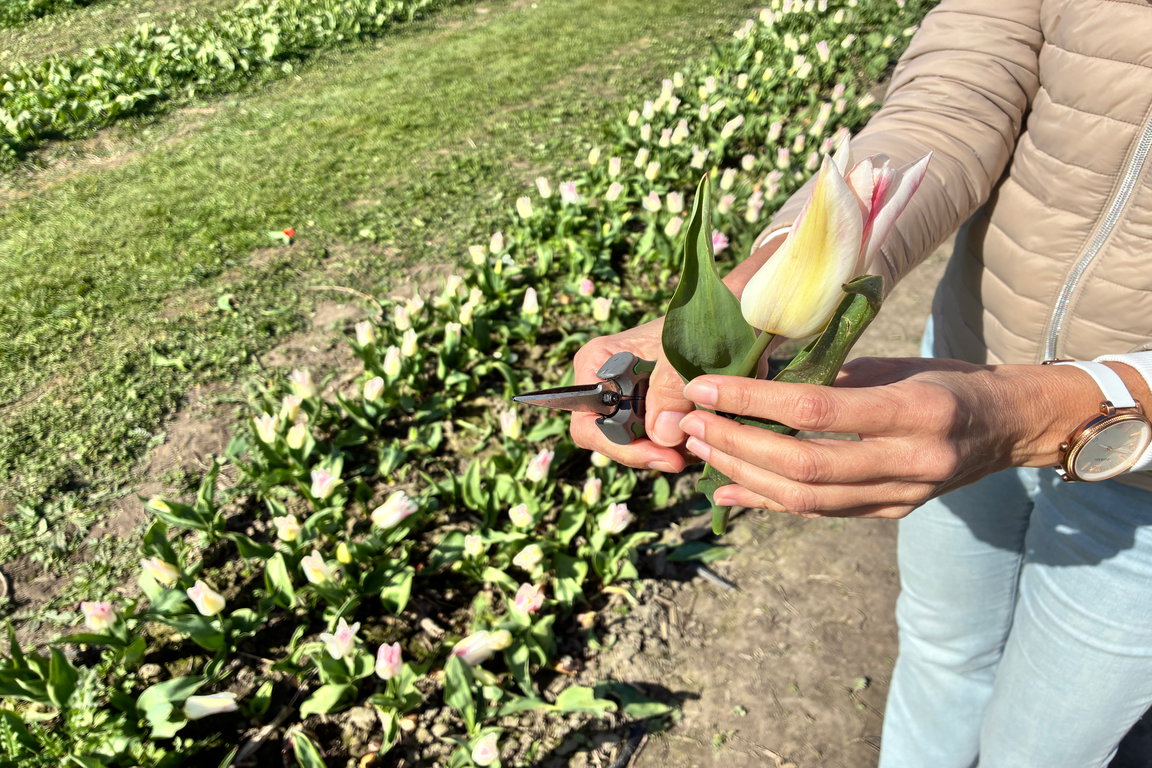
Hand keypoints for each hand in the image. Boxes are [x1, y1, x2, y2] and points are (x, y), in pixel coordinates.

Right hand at [569, 318, 692, 472]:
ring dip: (666, 450)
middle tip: (684, 456)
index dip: (621, 447)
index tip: (663, 455)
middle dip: (648, 451)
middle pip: (611, 440)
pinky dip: (675, 443)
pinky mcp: (649, 407)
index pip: (588, 426)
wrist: (722, 312)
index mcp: (596, 363)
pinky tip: (698, 436)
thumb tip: (662, 437)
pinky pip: (654, 438)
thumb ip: (669, 388)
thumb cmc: (695, 319)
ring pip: (635, 443)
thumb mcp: (682, 350)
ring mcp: (626, 397)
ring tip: (698, 443)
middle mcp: (603, 383)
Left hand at [676, 356, 1099, 517]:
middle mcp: (910, 461)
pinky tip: (728, 487)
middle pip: (803, 465)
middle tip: (690, 422)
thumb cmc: (946, 382)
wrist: (1008, 428)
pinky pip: (819, 514)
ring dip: (743, 474)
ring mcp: (901, 496)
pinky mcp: (890, 514)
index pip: (815, 408)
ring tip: (701, 448)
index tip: (703, 387)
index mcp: (914, 410)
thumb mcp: (895, 366)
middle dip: (736, 443)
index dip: (751, 401)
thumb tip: (755, 379)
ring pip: (805, 499)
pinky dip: (768, 501)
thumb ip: (832, 379)